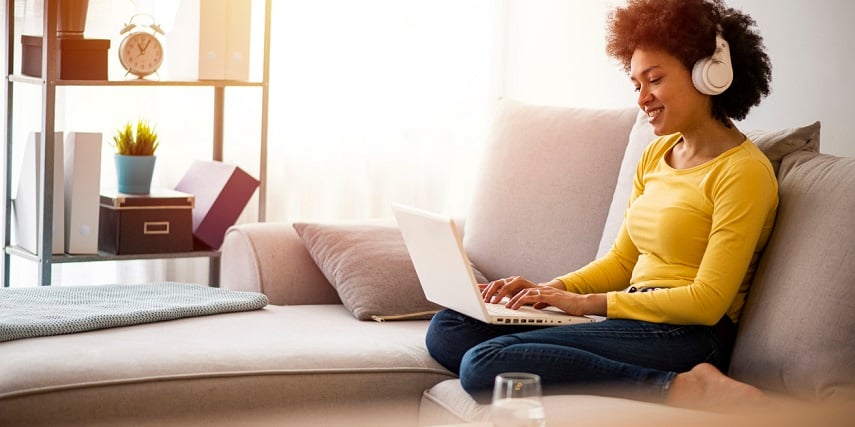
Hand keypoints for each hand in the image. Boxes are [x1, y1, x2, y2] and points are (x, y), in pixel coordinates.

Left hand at [481, 276, 605, 315]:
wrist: (581, 304)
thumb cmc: (564, 305)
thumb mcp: (544, 304)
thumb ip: (535, 302)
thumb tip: (528, 305)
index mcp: (531, 289)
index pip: (509, 285)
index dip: (495, 287)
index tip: (480, 291)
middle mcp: (535, 286)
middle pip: (510, 284)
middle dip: (495, 290)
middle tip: (484, 298)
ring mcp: (541, 290)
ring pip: (518, 289)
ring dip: (505, 296)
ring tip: (495, 304)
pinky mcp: (548, 295)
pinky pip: (530, 296)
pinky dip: (520, 301)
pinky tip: (513, 307)